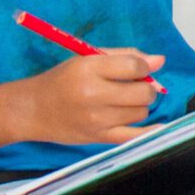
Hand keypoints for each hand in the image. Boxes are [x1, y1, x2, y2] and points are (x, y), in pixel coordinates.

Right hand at [16, 49, 164, 145]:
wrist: (33, 110)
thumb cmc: (62, 80)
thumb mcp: (87, 59)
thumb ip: (124, 56)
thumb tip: (160, 61)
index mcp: (89, 69)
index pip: (134, 66)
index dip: (145, 66)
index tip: (140, 69)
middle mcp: (93, 95)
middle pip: (142, 92)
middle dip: (146, 87)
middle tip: (136, 87)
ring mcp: (97, 120)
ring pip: (140, 113)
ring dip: (139, 106)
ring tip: (124, 102)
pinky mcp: (98, 138)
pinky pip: (133, 137)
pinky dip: (150, 131)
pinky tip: (161, 126)